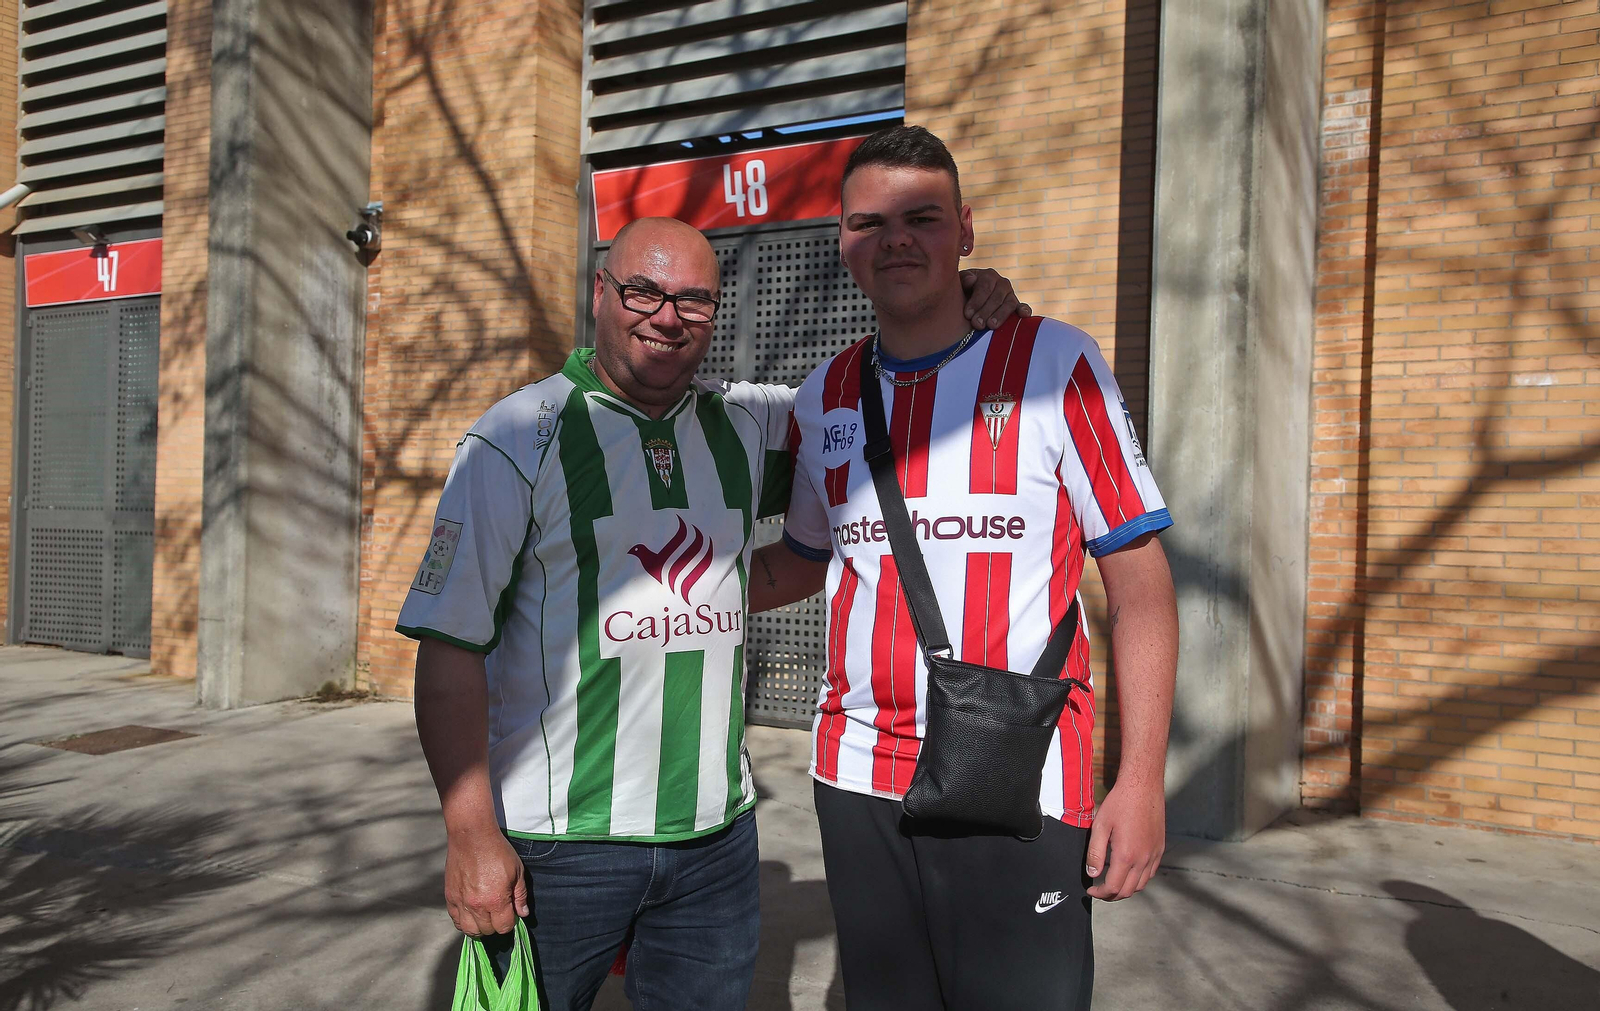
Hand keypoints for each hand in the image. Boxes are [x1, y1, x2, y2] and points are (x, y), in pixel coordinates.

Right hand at [443, 826, 529, 935]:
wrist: (472, 836)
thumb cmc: (497, 851)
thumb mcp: (517, 871)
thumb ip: (520, 896)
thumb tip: (523, 914)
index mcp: (496, 901)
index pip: (504, 927)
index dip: (510, 922)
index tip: (510, 913)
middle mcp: (477, 906)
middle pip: (487, 931)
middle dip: (495, 925)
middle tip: (498, 912)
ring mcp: (461, 903)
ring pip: (469, 930)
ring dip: (479, 927)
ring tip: (484, 916)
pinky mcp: (450, 897)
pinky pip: (455, 920)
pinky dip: (463, 921)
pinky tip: (471, 912)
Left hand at [959, 267, 1031, 330]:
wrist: (969, 300)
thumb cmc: (962, 292)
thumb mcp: (959, 284)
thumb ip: (963, 280)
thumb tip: (972, 280)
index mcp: (988, 276)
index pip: (984, 287)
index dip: (976, 301)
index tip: (967, 314)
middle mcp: (1002, 283)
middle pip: (996, 297)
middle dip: (986, 311)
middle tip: (977, 324)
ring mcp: (1010, 295)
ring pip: (1009, 304)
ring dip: (1001, 315)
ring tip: (991, 326)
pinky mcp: (1017, 306)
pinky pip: (1022, 307)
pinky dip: (1024, 310)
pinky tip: (1023, 315)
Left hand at [1085, 778, 1164, 900]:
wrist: (1143, 787)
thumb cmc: (1120, 802)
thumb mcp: (1100, 825)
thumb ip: (1095, 852)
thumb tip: (1092, 873)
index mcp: (1126, 855)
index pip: (1113, 887)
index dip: (1100, 893)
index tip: (1090, 890)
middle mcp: (1143, 859)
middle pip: (1128, 891)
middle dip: (1112, 895)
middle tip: (1099, 890)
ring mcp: (1154, 854)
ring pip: (1141, 884)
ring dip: (1126, 889)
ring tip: (1112, 883)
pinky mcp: (1159, 848)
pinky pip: (1150, 873)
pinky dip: (1138, 879)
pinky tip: (1128, 872)